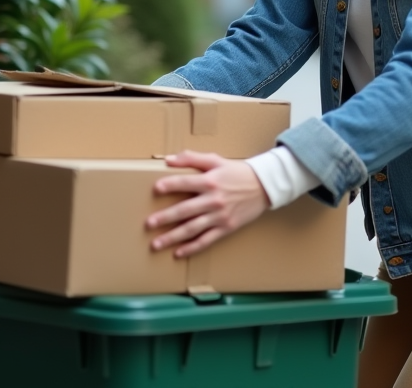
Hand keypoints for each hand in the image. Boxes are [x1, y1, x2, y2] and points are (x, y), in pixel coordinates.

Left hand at [145, 150, 269, 257]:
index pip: (185, 183)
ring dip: (173, 237)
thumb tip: (168, 159)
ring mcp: (219, 216)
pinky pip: (206, 240)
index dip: (170, 185)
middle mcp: (213, 200)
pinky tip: (178, 253)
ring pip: (192, 229)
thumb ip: (192, 158)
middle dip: (165, 218)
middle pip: (185, 210)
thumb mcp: (216, 160)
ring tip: (156, 244)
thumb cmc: (237, 172)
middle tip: (148, 224)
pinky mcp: (226, 228)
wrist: (264, 186)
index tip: (155, 189)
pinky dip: (192, 248)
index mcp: (210, 181)